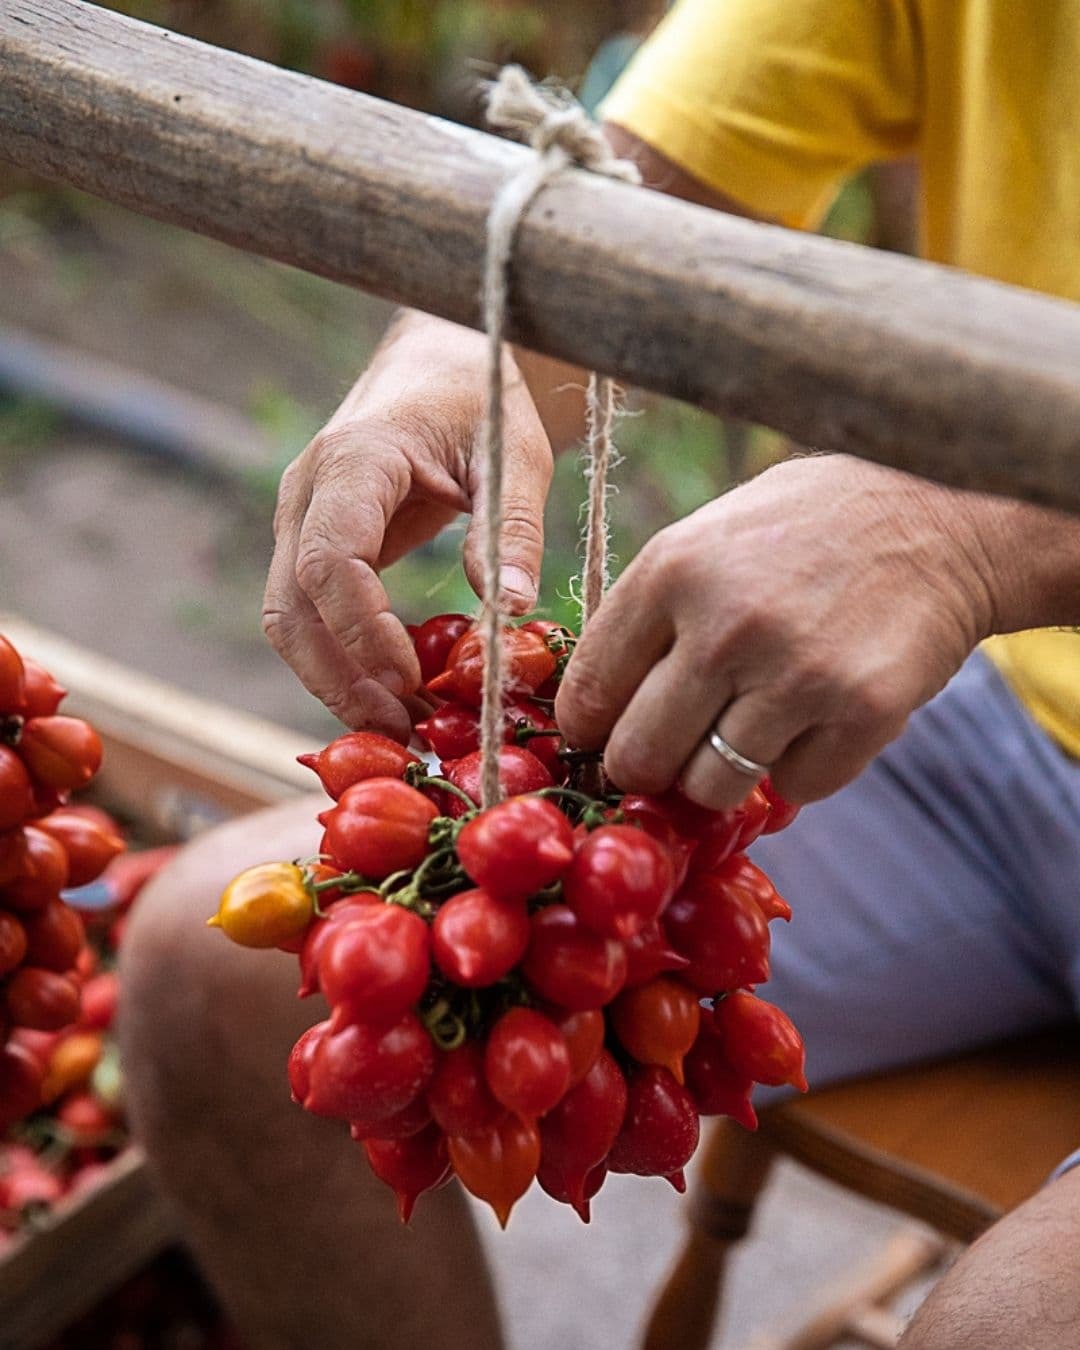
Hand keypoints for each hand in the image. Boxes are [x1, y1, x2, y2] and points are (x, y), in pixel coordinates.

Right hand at [263, 313, 552, 738]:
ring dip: (338, 684)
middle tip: (408, 736)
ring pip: (290, 622)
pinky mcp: (314, 546)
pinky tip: (395, 699)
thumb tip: (514, 612)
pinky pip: (310, 617)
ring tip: (406, 730)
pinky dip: (343, 665)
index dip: (364, 633)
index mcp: (353, 461)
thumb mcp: (514, 453)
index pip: (330, 562)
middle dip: (342, 682)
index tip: (415, 685)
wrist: (440, 363)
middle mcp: (307, 495)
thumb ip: (513, 529)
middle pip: (291, 609)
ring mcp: (300, 522)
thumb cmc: (481, 399)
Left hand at [556, 455, 993, 806]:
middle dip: (647, 768)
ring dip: (724, 773)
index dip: (589, 730)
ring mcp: (796, 674)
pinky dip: (799, 766)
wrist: (944, 515)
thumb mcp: (708, 537)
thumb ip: (651, 615)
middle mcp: (725, 626)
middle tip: (670, 754)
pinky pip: (794, 788)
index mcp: (671, 571)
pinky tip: (816, 716)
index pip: (588, 693)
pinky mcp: (862, 713)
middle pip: (639, 758)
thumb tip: (592, 712)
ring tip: (751, 726)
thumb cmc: (809, 527)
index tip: (604, 738)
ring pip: (711, 788)